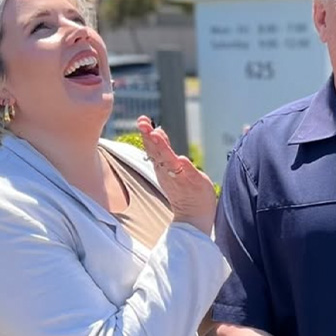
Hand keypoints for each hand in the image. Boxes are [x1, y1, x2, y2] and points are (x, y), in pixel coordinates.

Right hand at [137, 116, 215, 235]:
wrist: (193, 215)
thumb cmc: (182, 189)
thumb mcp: (170, 166)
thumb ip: (164, 150)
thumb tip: (156, 131)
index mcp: (162, 166)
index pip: (152, 147)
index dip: (146, 133)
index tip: (142, 119)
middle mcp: (168, 171)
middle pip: (156, 152)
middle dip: (150, 137)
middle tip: (144, 124)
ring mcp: (180, 177)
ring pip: (169, 161)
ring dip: (162, 148)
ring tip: (156, 135)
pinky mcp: (194, 184)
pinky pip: (188, 174)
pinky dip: (184, 168)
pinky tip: (181, 159)